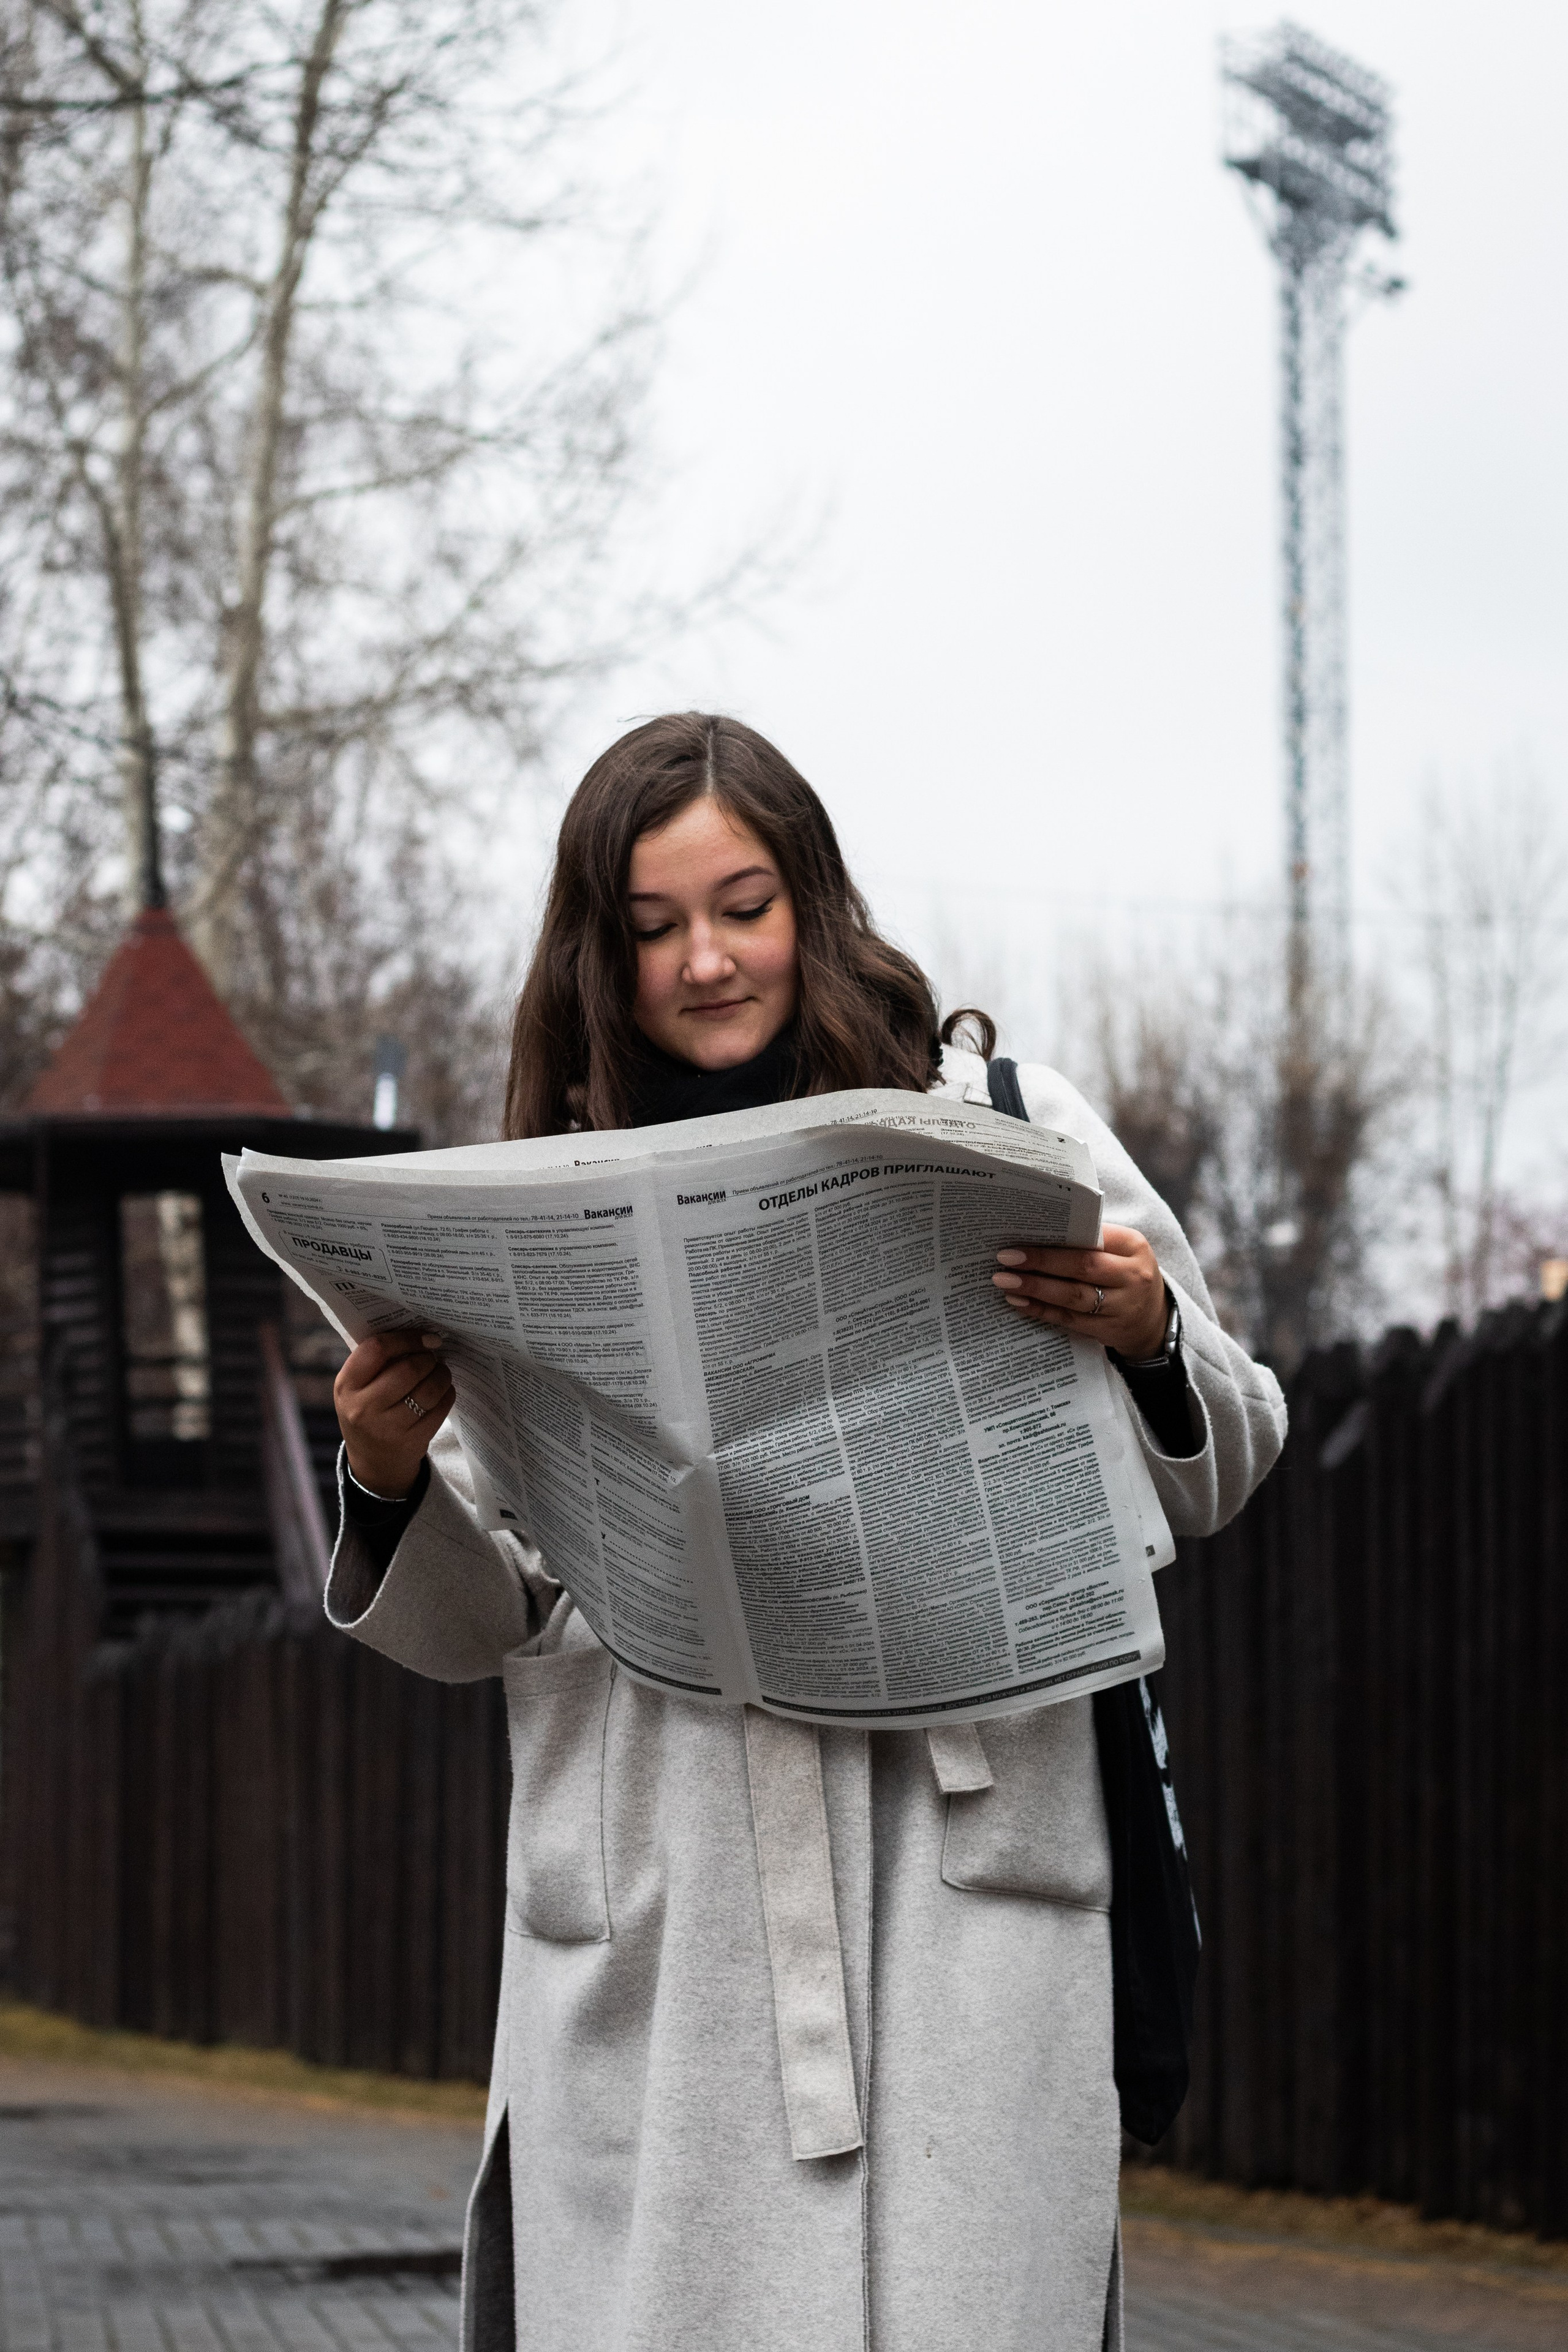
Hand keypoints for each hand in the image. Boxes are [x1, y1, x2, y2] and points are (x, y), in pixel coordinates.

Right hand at [334, 1328, 454, 1496]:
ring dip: (442, 1374)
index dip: (406, 1338)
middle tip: (433, 1356)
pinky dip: (447, 1394)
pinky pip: (439, 1409)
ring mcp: (388, 1428)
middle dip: (428, 1358)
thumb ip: (377, 1360)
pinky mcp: (412, 1441)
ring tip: (441, 1371)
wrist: (373, 1461)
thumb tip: (420, 1332)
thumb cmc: (368, 1409)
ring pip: (428, 1390)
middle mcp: (363, 1407)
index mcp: (346, 1385)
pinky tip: (443, 1391)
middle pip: (408, 1369)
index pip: (377, 1348)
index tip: (425, 1336)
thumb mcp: (358, 1386)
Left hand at [991, 1225, 1168, 1358]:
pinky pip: (1069, 1320)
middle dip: (1041, 1261)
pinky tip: (1018, 1301)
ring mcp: (1122, 1306)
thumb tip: (1034, 1233)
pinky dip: (1041, 1310)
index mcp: (1133, 1245)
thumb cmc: (1125, 1274)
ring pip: (1074, 1296)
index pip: (1092, 1237)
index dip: (1056, 1239)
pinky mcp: (1109, 1330)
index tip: (1021, 1235)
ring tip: (1005, 1282)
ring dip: (1036, 1288)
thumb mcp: (1121, 1251)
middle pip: (1083, 1266)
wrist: (1154, 1319)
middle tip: (1005, 1258)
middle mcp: (1133, 1276)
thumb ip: (1089, 1242)